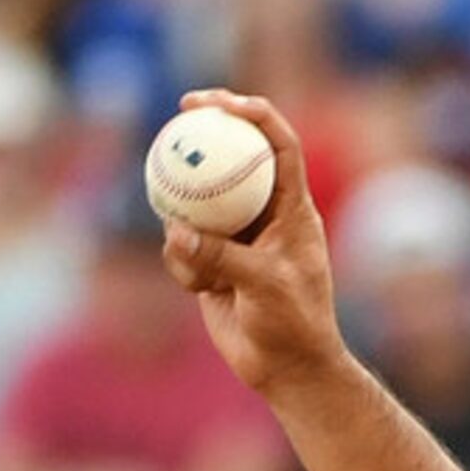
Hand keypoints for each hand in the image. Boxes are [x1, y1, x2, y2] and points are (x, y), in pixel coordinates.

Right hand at [157, 90, 349, 396]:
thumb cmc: (293, 325)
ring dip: (187, 228)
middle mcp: (265, 214)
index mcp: (292, 209)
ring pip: (196, 204)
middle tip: (178, 114)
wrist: (286, 368)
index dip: (254, 115)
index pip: (279, 146)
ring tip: (200, 265)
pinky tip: (202, 291)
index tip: (218, 102)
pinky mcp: (212, 260)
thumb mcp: (265, 287)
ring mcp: (236, 235)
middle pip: (234, 158)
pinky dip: (183, 266)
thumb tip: (176, 232)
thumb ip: (222, 257)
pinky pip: (181, 246)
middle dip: (206, 133)